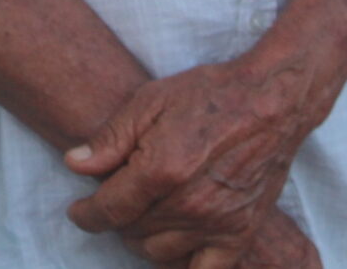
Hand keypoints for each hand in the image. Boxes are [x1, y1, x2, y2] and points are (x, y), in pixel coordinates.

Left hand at [65, 57, 320, 267]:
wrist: (272, 102)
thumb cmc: (209, 95)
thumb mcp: (150, 101)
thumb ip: (110, 138)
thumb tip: (74, 164)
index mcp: (160, 170)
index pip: (108, 210)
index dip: (86, 214)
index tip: (79, 211)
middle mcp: (187, 205)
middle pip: (131, 232)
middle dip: (119, 218)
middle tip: (122, 197)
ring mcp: (216, 224)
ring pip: (159, 254)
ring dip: (144, 239)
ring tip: (146, 216)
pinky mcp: (240, 234)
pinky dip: (183, 265)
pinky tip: (175, 248)